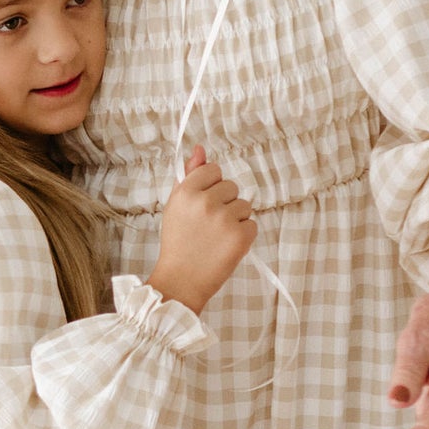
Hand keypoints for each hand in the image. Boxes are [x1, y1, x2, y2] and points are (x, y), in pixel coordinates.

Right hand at [148, 152, 255, 313]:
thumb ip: (188, 175)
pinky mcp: (240, 236)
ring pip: (244, 206)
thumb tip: (200, 149)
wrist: (181, 280)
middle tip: (208, 226)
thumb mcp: (176, 205)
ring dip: (235, 220)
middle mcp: (205, 201)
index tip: (204, 204)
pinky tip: (225, 246)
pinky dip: (243, 236)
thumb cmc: (178, 242)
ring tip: (216, 238)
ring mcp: (225, 219)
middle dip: (224, 204)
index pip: (213, 170)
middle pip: (231, 187)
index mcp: (187, 191)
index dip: (211, 187)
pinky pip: (252, 225)